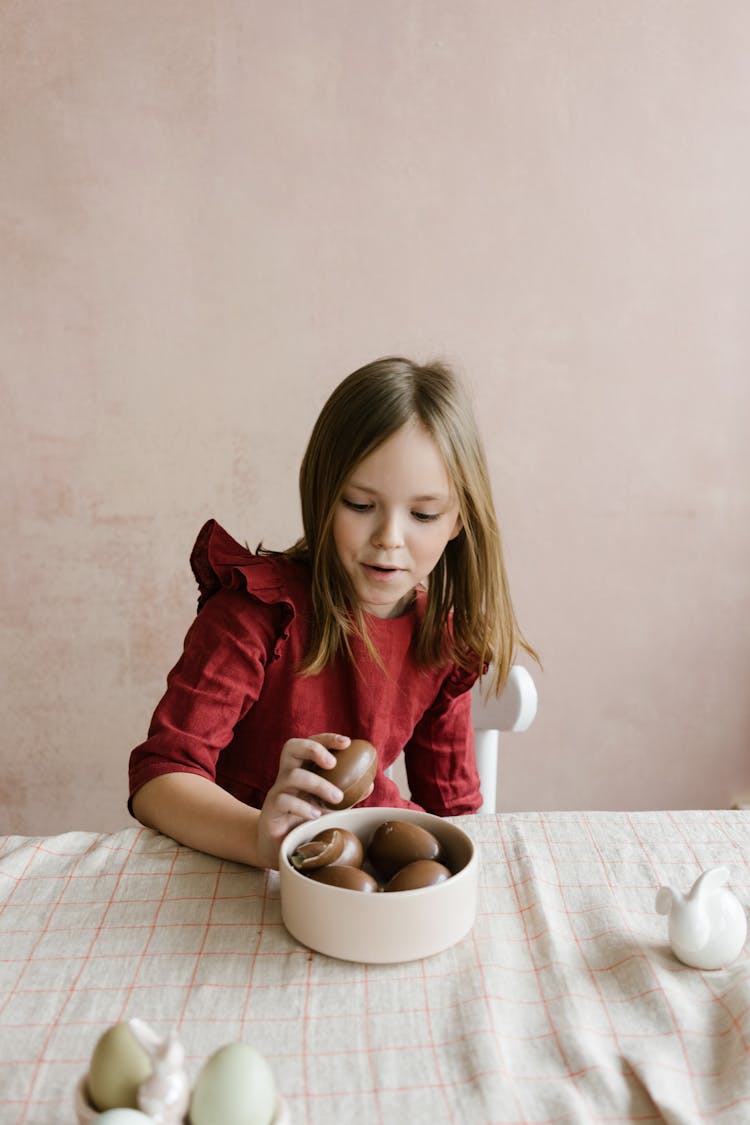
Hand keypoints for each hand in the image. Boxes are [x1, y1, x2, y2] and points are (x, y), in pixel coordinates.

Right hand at [254, 733, 349, 868]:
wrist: (281, 848)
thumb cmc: (307, 821)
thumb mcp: (329, 805)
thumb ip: (348, 795)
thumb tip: (370, 784)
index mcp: (301, 769)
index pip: (309, 743)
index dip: (326, 739)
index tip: (347, 743)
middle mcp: (286, 775)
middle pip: (291, 747)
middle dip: (314, 749)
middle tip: (333, 763)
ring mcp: (277, 791)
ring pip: (292, 776)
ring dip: (318, 784)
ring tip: (337, 798)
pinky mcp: (270, 810)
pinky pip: (284, 801)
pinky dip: (303, 806)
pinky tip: (316, 815)